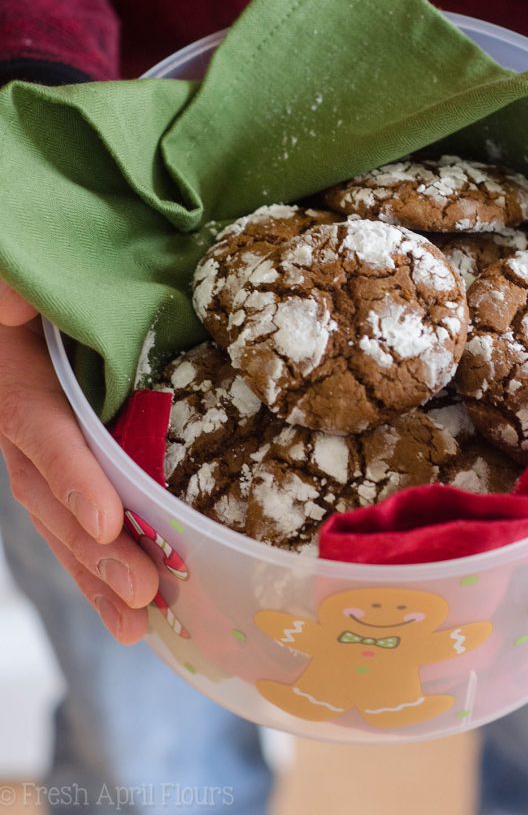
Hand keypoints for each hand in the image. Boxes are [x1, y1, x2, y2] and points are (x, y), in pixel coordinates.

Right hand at [0, 281, 158, 642]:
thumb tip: (14, 304)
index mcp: (14, 373)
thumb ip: (13, 289)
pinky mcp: (66, 461)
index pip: (38, 428)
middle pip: (51, 494)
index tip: (106, 522)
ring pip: (63, 519)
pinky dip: (101, 559)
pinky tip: (133, 604)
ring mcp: (39, 446)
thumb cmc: (42, 275)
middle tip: (142, 591)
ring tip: (137, 623)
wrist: (41, 283)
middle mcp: (20, 419)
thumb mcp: (20, 278)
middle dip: (94, 549)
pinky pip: (78, 513)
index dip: (70, 476)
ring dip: (98, 573)